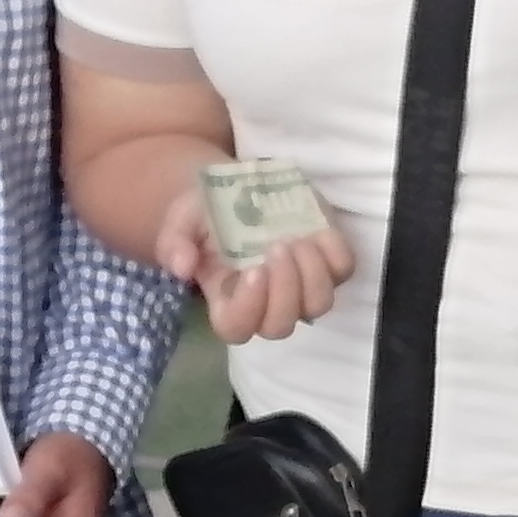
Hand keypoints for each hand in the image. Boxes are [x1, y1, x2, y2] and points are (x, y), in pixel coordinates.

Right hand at [154, 171, 354, 344]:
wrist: (237, 188)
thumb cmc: (205, 213)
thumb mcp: (181, 221)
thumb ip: (174, 243)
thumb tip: (182, 267)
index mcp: (227, 299)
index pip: (237, 328)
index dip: (248, 308)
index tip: (253, 270)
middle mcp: (266, 302)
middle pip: (281, 325)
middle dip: (284, 290)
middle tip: (278, 246)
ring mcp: (300, 286)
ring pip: (318, 305)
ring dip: (312, 275)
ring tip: (298, 239)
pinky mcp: (327, 264)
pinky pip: (343, 271)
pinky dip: (334, 252)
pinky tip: (318, 230)